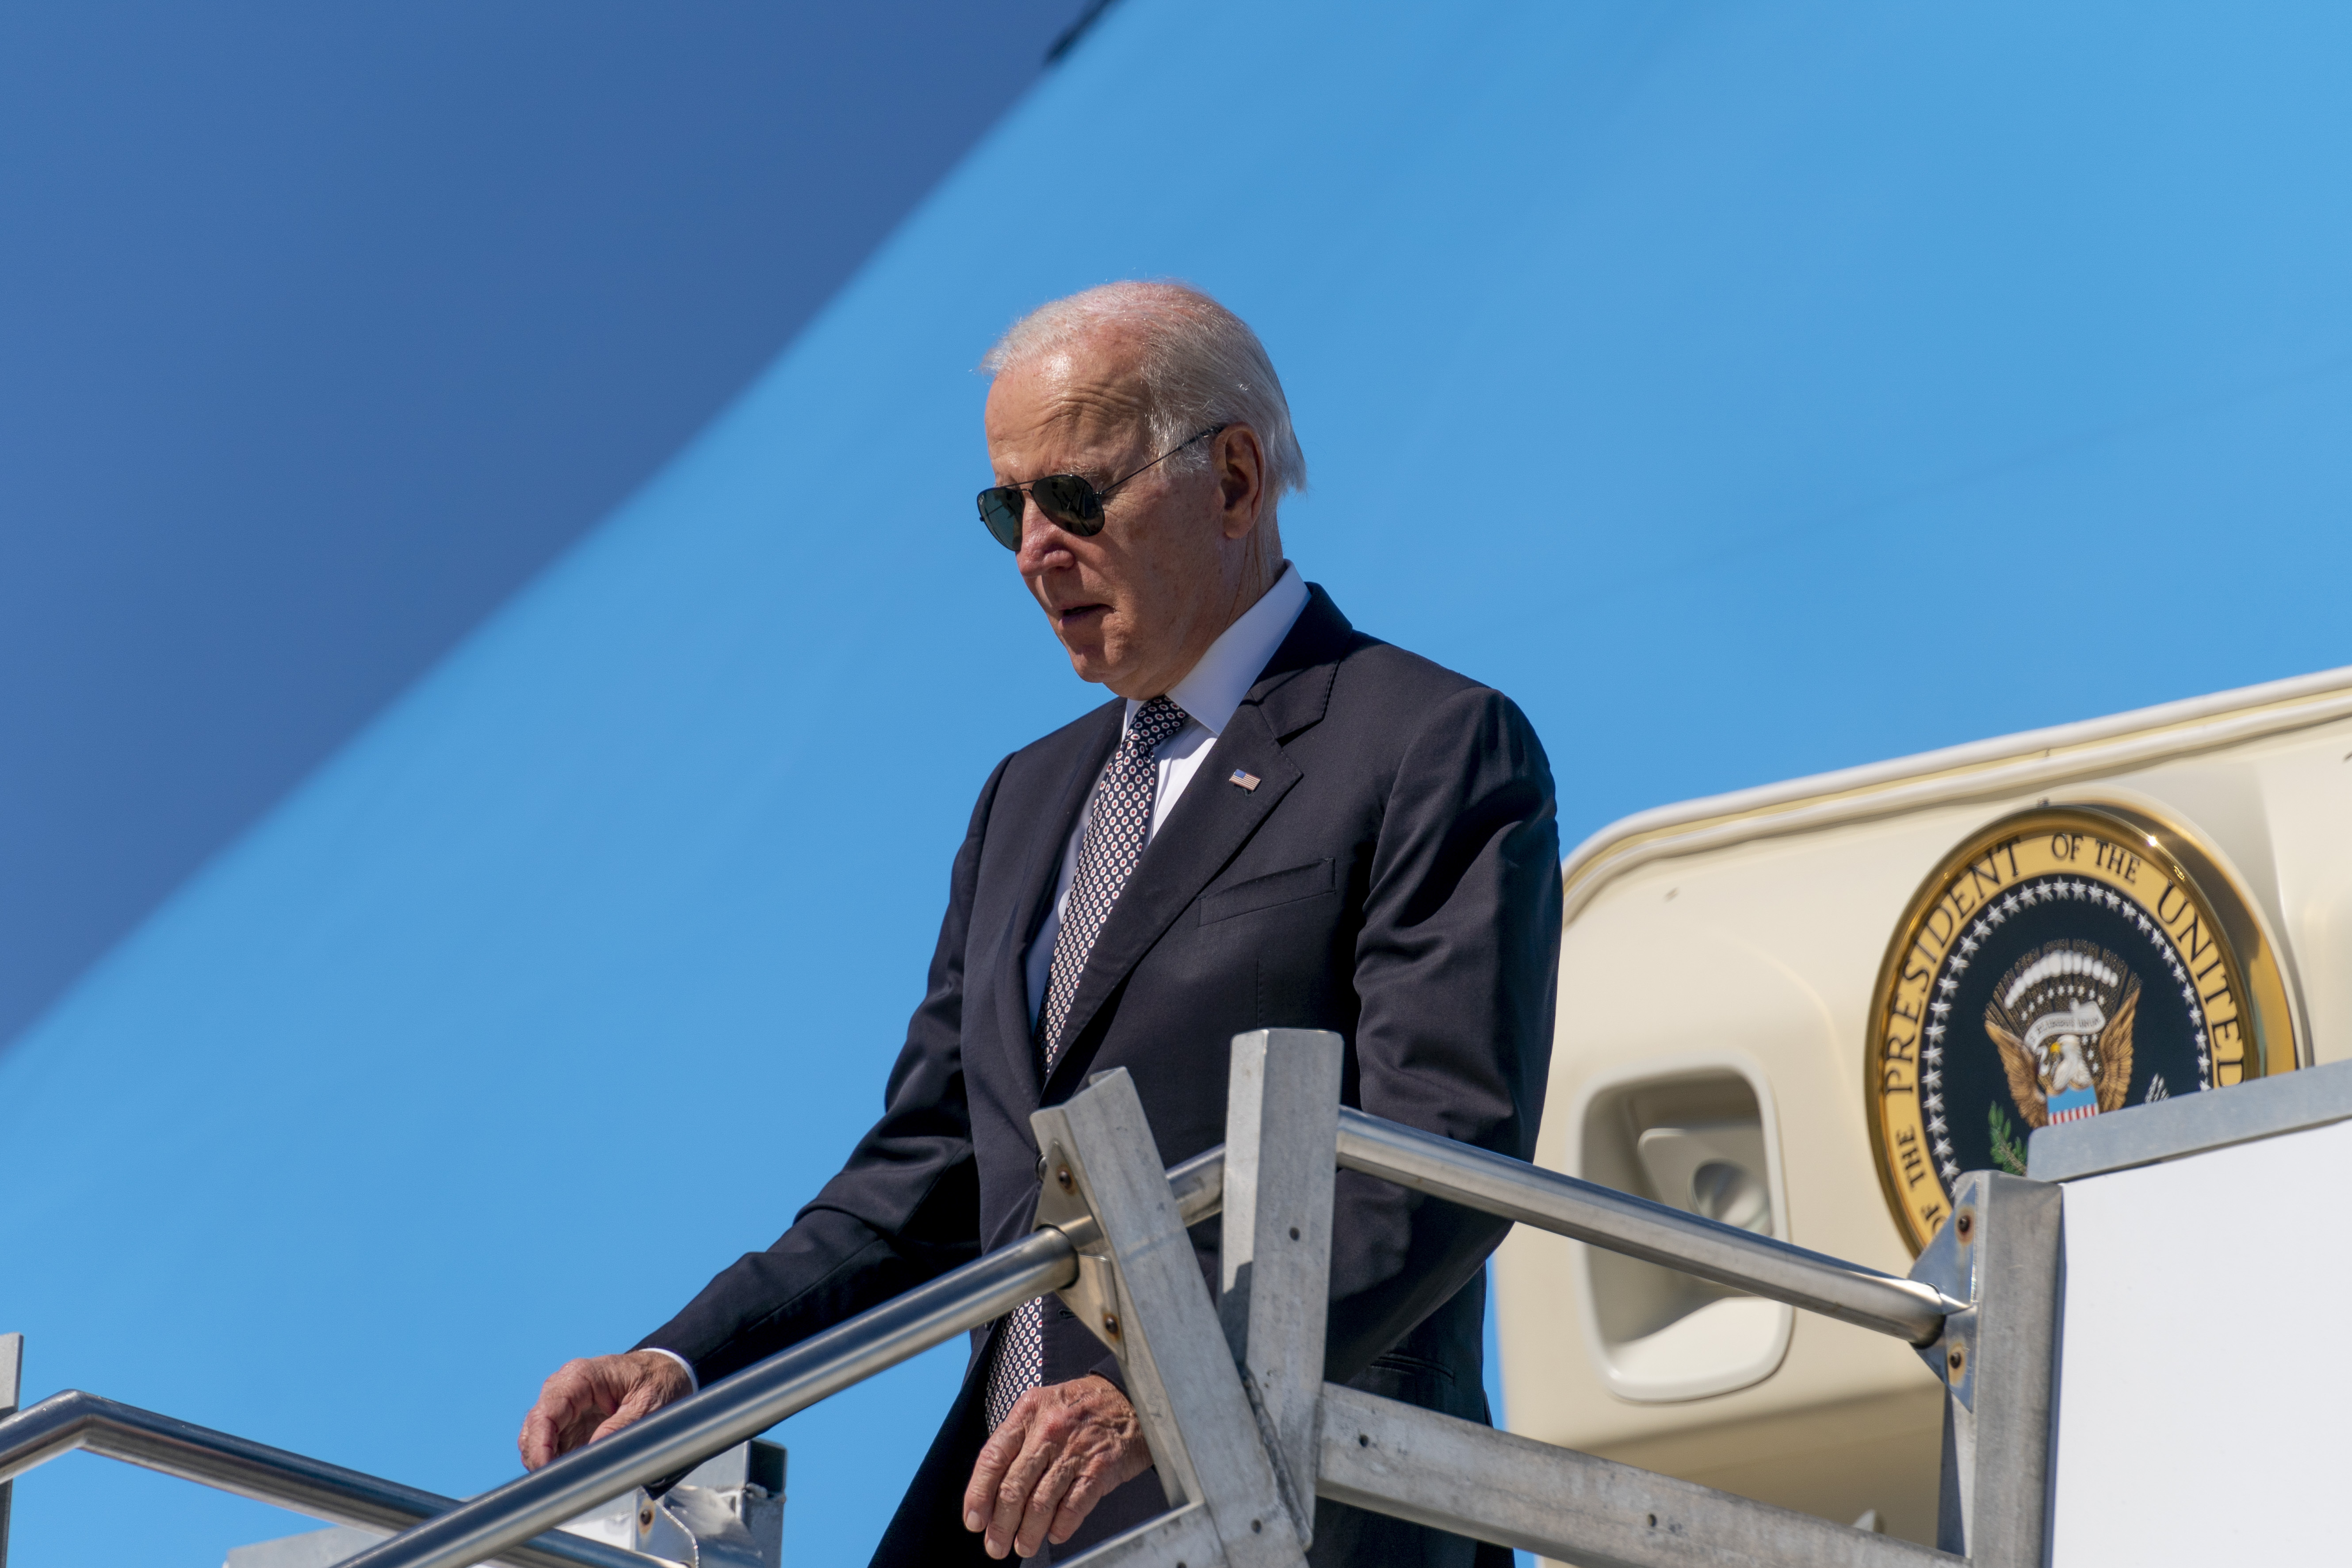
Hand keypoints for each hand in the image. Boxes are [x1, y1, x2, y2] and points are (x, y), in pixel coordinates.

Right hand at [517, 1350, 694, 1469]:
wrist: (667, 1371)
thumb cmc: (658, 1381)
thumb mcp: (648, 1405)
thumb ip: (620, 1429)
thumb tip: (591, 1457)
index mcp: (580, 1377)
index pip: (545, 1413)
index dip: (540, 1446)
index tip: (546, 1471)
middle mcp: (565, 1389)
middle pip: (534, 1429)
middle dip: (539, 1458)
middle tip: (558, 1485)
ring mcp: (565, 1407)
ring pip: (536, 1440)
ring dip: (545, 1463)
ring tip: (566, 1483)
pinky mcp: (570, 1424)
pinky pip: (551, 1446)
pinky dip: (555, 1463)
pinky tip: (570, 1475)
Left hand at [963, 1375, 1152, 1559]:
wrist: (1130, 1398)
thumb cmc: (1080, 1407)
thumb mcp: (1042, 1407)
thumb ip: (1018, 1441)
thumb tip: (992, 1489)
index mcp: (1027, 1413)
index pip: (992, 1458)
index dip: (978, 1494)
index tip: (974, 1520)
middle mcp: (1048, 1431)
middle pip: (1013, 1488)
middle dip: (1001, 1525)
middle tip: (996, 1545)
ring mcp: (1075, 1451)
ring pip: (1040, 1503)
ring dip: (1028, 1533)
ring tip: (1023, 1547)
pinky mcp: (1100, 1469)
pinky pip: (1073, 1507)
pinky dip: (1061, 1527)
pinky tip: (1055, 1535)